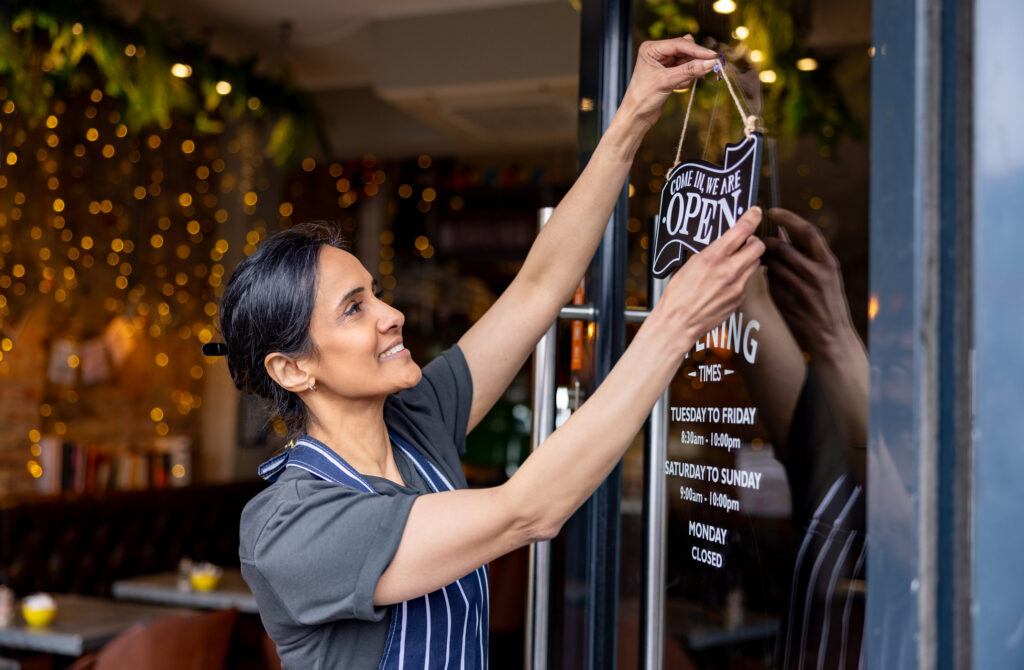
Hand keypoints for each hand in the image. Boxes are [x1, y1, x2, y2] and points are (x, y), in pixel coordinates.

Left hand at [620, 36, 718, 128]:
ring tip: (680, 85)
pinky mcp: (670, 71)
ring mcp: (665, 61)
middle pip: (686, 48)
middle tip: (709, 68)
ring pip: (689, 59)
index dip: (697, 50)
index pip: (680, 44)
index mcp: (651, 48)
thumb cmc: (643, 98)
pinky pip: (687, 69)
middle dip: (695, 60)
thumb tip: (711, 63)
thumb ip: (689, 71)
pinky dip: (688, 77)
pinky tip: (680, 86)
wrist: (637, 116)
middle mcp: (658, 52)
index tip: (713, 56)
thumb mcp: (667, 82)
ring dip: (691, 71)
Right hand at [658, 207, 764, 342]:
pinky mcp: (739, 300)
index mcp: (713, 257)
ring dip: (748, 259)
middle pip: (758, 247)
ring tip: (734, 262)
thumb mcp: (689, 265)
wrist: (678, 322)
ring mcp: (736, 286)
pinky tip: (724, 283)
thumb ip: (710, 253)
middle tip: (746, 242)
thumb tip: (722, 243)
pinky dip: (739, 279)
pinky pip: (746, 283)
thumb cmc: (677, 295)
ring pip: (755, 264)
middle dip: (754, 241)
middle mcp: (729, 270)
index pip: (742, 230)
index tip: (755, 212)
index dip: (752, 217)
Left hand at [762, 208, 857, 357]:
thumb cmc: (827, 302)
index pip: (806, 231)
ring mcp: (800, 288)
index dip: (788, 218)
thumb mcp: (825, 274)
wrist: (830, 336)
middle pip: (783, 247)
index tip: (772, 211)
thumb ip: (805, 254)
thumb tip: (782, 231)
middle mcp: (816, 273)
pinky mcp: (786, 300)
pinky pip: (771, 281)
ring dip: (764, 259)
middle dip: (767, 243)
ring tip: (762, 259)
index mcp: (828, 262)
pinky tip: (772, 280)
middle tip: (759, 242)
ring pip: (773, 264)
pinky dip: (769, 277)